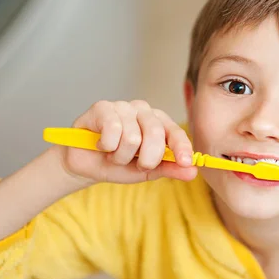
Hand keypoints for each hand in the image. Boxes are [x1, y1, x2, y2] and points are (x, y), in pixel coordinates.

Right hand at [57, 100, 196, 183]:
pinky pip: (112, 129)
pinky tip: (101, 144)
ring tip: (114, 154)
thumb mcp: (147, 171)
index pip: (175, 132)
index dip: (181, 147)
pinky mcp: (102, 107)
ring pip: (131, 137)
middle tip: (134, 164)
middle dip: (145, 158)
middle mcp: (144, 111)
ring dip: (120, 156)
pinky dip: (107, 145)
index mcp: (159, 123)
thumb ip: (170, 169)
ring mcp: (123, 106)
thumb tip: (192, 171)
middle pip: (155, 134)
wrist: (85, 166)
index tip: (185, 162)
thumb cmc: (117, 164)